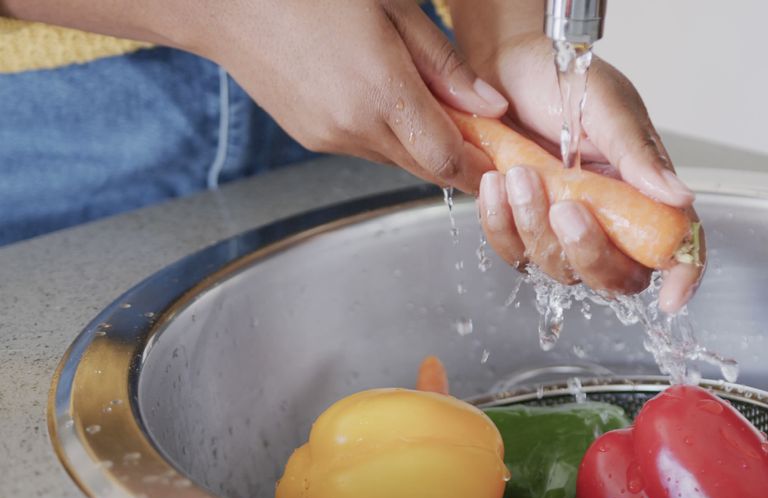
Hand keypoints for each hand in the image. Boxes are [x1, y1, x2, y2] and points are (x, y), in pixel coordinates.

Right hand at [188, 0, 506, 191]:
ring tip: (427, 102)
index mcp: (381, 94)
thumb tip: (489, 107)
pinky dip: (388, 135)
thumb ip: (444, 65)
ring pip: (397, 160)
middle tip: (481, 135)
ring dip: (421, 143)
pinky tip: (383, 98)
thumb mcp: (391, 7)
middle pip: (426, 168)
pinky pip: (366, 149)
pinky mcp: (312, 138)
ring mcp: (329, 139)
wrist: (222, 1)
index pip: (448, 160)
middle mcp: (354, 128)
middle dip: (458, 158)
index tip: (503, 163)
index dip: (481, 169)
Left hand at [461, 33, 704, 312]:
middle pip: (615, 275)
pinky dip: (501, 223)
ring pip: (559, 268)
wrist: (504, 63)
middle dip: (589, 252)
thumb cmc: (561, 77)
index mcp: (643, 189)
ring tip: (518, 173)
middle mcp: (609, 216)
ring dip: (535, 228)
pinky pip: (514, 250)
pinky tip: (497, 183)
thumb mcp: (607, 106)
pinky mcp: (523, 225)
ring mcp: (564, 226)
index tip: (670, 297)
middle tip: (566, 206)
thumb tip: (679, 198)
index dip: (681, 274)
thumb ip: (640, 155)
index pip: (676, 243)